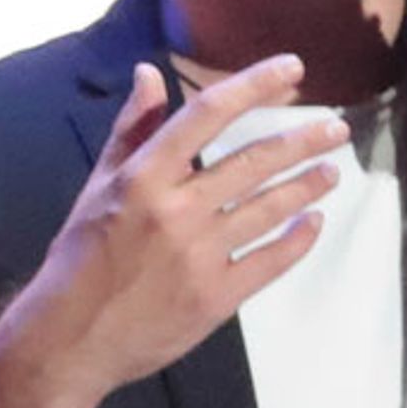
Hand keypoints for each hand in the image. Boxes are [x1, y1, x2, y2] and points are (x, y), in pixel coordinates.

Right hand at [18, 55, 344, 394]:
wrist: (69, 339)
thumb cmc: (82, 256)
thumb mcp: (98, 184)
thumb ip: (132, 128)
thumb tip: (150, 73)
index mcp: (143, 176)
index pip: (207, 113)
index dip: (254, 85)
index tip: (292, 68)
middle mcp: (176, 209)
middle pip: (253, 161)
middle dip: (302, 140)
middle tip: (337, 129)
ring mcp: (199, 255)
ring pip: (269, 208)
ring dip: (307, 186)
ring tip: (332, 171)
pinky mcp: (215, 297)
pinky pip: (270, 261)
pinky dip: (298, 239)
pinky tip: (313, 222)